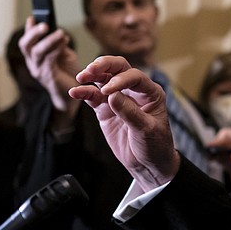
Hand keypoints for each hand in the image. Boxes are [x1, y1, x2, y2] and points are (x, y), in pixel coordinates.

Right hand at [18, 17, 79, 114]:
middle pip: (25, 45)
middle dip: (33, 33)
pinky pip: (49, 60)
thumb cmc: (68, 72)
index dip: (28, 30)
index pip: (27, 41)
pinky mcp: (48, 76)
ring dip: (49, 40)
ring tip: (60, 32)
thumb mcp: (63, 54)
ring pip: (37, 52)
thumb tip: (58, 33)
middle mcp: (32, 63)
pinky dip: (56, 49)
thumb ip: (58, 44)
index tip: (33, 18)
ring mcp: (38, 70)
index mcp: (34, 56)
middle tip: (44, 24)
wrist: (73, 94)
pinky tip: (64, 42)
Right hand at [69, 56, 179, 190]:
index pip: (135, 77)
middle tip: (90, 70)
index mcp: (150, 93)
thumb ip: (130, 113)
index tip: (108, 91)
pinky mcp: (106, 110)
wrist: (148, 164)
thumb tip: (112, 95)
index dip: (120, 80)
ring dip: (92, 76)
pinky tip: (75, 92)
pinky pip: (93, 97)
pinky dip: (84, 93)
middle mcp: (135, 92)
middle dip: (104, 66)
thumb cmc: (155, 145)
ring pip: (103, 80)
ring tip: (80, 78)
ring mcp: (119, 99)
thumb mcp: (146, 130)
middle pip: (119, 69)